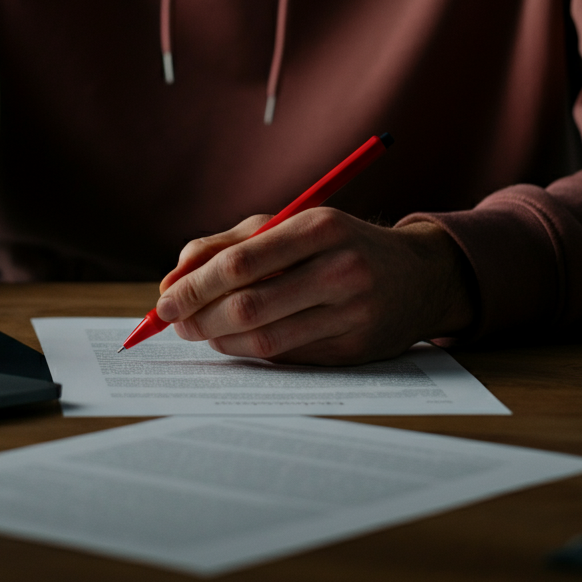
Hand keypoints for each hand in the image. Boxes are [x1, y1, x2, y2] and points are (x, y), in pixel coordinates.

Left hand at [153, 210, 475, 365]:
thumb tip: (173, 278)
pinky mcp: (354, 349)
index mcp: (319, 227)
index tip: (163, 301)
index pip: (241, 262)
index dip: (194, 286)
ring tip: (201, 332)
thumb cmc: (338, 244)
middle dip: (200, 318)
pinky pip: (288, 357)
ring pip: (265, 339)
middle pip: (249, 304)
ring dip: (220, 340)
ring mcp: (351, 313)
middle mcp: (340, 269)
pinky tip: (236, 341)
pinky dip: (251, 352)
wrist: (418, 276)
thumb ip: (227, 244)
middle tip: (176, 323)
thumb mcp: (290, 224)